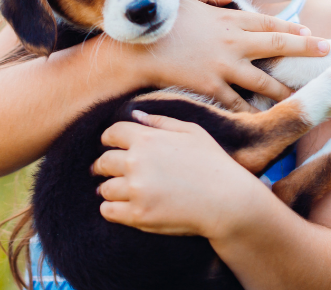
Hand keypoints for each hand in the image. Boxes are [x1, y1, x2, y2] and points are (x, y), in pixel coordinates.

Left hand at [93, 110, 265, 237]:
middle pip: (103, 162)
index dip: (109, 139)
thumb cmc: (213, 164)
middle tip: (108, 171)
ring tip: (120, 191)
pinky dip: (111, 209)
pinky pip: (108, 211)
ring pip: (105, 189)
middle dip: (104, 166)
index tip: (111, 146)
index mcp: (147, 139)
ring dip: (110, 189)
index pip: (112, 133)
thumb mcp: (192, 132)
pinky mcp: (138, 215)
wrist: (227, 201)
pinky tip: (122, 207)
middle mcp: (136, 162)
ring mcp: (136, 190)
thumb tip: (135, 115)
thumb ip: (161, 122)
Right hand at [128, 0, 330, 112]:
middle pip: (278, 46)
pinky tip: (266, 118)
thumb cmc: (158, 18)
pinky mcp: (210, 87)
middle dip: (306, 50)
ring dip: (286, 90)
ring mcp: (223, 66)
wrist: (137, 46)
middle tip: (328, 53)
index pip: (269, 23)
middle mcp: (233, 42)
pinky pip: (238, 103)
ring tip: (305, 98)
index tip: (311, 33)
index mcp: (228, 19)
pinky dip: (253, 111)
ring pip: (264, 81)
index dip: (293, 29)